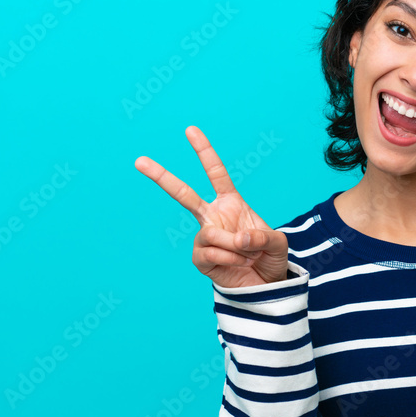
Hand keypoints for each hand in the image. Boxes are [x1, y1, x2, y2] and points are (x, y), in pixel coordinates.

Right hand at [135, 126, 288, 287]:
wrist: (266, 286)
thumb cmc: (270, 257)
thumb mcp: (276, 243)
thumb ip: (261, 236)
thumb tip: (237, 238)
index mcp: (231, 203)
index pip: (215, 173)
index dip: (204, 152)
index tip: (190, 130)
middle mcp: (213, 217)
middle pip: (183, 194)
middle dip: (161, 177)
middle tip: (139, 160)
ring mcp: (205, 237)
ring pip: (210, 234)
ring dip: (234, 246)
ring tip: (248, 255)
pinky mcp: (200, 259)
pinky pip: (211, 254)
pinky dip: (230, 259)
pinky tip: (238, 265)